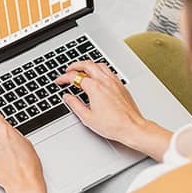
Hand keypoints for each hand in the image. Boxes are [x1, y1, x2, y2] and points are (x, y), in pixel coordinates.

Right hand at [55, 61, 171, 160]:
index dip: (64, 78)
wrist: (132, 127)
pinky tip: (97, 76)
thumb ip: (75, 104)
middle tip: (68, 70)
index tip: (59, 81)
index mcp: (95, 88)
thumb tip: (67, 97)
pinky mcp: (121, 85)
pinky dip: (99, 69)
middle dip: (75, 65)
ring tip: (81, 70)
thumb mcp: (87, 117)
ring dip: (88, 65)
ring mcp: (114, 82)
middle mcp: (105, 81)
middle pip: (87, 64)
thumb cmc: (113, 125)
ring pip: (99, 65)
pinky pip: (108, 71)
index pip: (75, 77)